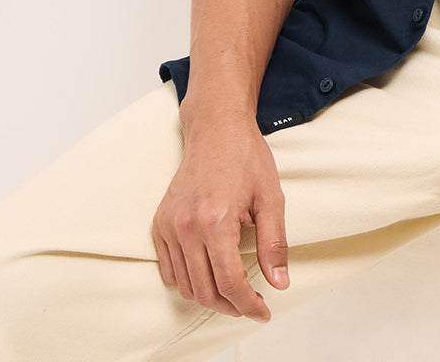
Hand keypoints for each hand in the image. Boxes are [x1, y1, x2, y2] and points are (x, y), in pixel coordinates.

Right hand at [152, 111, 288, 322]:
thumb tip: (280, 282)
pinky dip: (189, 281)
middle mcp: (186, 226)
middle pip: (206, 291)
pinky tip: (210, 274)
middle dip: (231, 307)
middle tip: (252, 305)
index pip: (230, 283)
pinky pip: (169, 269)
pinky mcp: (159, 223)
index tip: (263, 311)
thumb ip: (273, 243)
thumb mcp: (271, 197)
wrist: (216, 128)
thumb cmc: (246, 157)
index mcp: (216, 220)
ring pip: (185, 285)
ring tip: (234, 293)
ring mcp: (168, 225)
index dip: (249, 305)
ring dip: (211, 297)